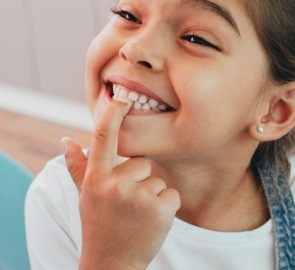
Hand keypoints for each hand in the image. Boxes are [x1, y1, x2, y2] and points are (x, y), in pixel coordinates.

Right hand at [63, 100, 180, 269]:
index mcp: (96, 179)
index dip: (113, 115)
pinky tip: (152, 222)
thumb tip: (65, 140)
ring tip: (137, 216)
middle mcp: (114, 186)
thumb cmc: (99, 225)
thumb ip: (77, 167)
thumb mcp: (85, 197)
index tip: (122, 98)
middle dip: (139, 180)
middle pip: (142, 163)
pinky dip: (166, 207)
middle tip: (128, 205)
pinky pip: (172, 194)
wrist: (112, 265)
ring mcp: (138, 198)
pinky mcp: (160, 210)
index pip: (102, 138)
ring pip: (157, 180)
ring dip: (152, 196)